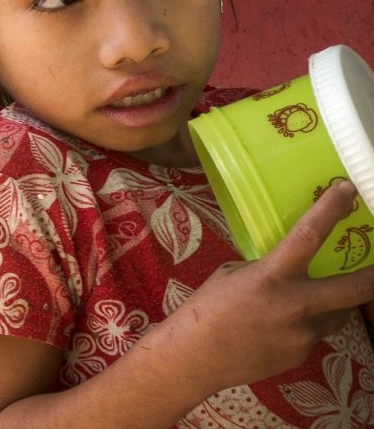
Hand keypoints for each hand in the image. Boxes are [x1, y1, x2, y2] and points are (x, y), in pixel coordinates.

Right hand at [170, 181, 373, 390]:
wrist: (193, 359)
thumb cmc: (205, 311)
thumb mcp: (232, 275)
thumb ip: (266, 269)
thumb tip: (289, 265)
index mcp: (271, 276)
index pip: (310, 235)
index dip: (333, 209)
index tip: (346, 191)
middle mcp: (295, 305)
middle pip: (357, 287)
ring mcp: (303, 334)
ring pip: (338, 314)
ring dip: (331, 305)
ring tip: (307, 305)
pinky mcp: (302, 354)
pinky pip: (314, 335)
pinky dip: (302, 329)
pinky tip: (276, 331)